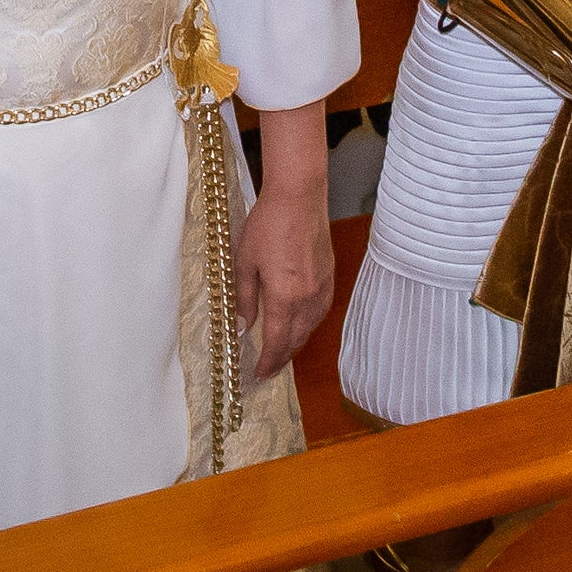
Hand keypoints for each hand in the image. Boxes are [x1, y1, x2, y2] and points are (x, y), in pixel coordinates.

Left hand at [235, 180, 336, 384]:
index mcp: (284, 298)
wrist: (299, 197)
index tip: (259, 374)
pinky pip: (319, 312)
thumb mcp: (244, 262)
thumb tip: (242, 327)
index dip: (268, 362)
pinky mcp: (329, 277)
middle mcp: (307, 299)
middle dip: (281, 358)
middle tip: (268, 369)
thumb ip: (244, 299)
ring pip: (310, 328)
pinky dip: (308, 325)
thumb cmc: (268, 225)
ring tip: (281, 351)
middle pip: (296, 340)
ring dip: (295, 343)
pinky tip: (299, 324)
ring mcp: (322, 289)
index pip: (277, 343)